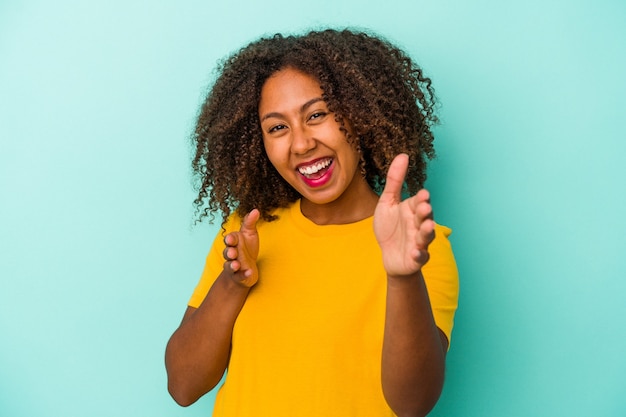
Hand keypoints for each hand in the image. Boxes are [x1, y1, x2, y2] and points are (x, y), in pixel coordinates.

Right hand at [222, 209, 259, 286]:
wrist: (246, 268)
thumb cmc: (247, 248)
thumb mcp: (249, 234)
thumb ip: (250, 223)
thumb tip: (256, 210)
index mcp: (234, 243)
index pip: (230, 239)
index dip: (230, 239)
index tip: (231, 239)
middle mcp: (231, 254)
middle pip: (227, 253)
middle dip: (229, 252)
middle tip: (233, 252)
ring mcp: (234, 266)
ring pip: (230, 266)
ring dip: (233, 265)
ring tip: (237, 265)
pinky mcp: (239, 276)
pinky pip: (240, 276)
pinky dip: (244, 275)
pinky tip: (250, 273)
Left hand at [373, 154, 434, 276]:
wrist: (389, 255)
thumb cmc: (390, 228)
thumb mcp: (387, 202)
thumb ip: (395, 181)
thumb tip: (403, 155)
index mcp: (412, 210)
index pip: (419, 201)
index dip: (422, 199)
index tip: (423, 194)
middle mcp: (418, 224)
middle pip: (425, 217)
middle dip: (426, 212)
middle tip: (424, 208)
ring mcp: (419, 241)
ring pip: (427, 236)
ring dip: (427, 231)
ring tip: (427, 226)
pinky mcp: (416, 257)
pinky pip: (420, 256)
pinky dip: (419, 254)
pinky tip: (415, 251)